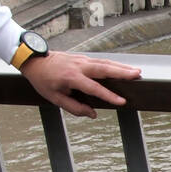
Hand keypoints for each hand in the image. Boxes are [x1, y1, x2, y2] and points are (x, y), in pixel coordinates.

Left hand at [19, 51, 141, 118]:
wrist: (33, 59)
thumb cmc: (42, 80)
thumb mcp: (54, 98)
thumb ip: (74, 107)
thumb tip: (91, 114)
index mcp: (71, 77)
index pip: (93, 88)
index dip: (108, 96)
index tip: (121, 101)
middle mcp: (78, 66)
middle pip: (104, 68)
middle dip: (122, 72)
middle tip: (137, 74)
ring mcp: (81, 59)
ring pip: (104, 62)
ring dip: (121, 67)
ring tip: (136, 71)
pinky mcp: (82, 58)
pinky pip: (100, 61)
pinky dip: (113, 64)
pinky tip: (122, 68)